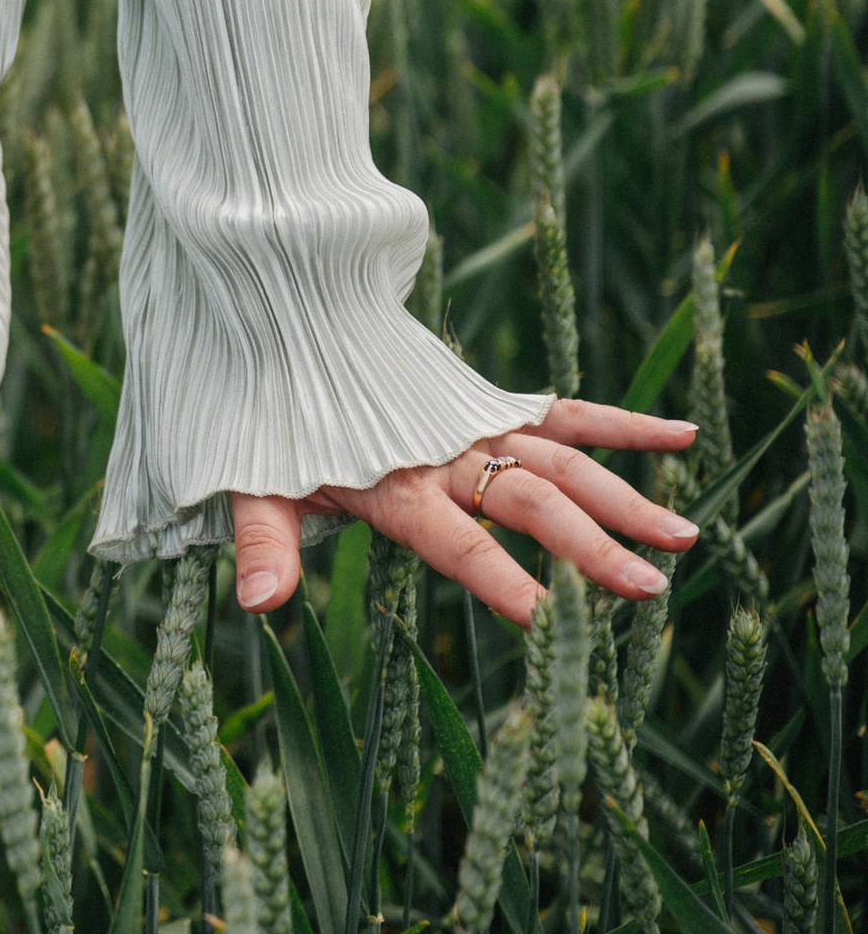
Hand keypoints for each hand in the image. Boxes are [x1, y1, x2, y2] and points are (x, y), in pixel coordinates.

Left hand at [227, 400, 701, 625]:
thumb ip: (265, 541)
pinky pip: (562, 412)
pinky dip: (620, 422)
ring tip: (685, 537)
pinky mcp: (485, 402)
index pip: (454, 540)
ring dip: (622, 498)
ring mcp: (471, 425)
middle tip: (650, 589)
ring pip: (561, 462)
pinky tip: (682, 435)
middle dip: (589, 547)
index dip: (497, 576)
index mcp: (391, 484)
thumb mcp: (249, 478)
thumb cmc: (260, 412)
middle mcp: (443, 454)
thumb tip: (259, 606)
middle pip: (527, 502)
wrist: (273, 315)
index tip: (547, 619)